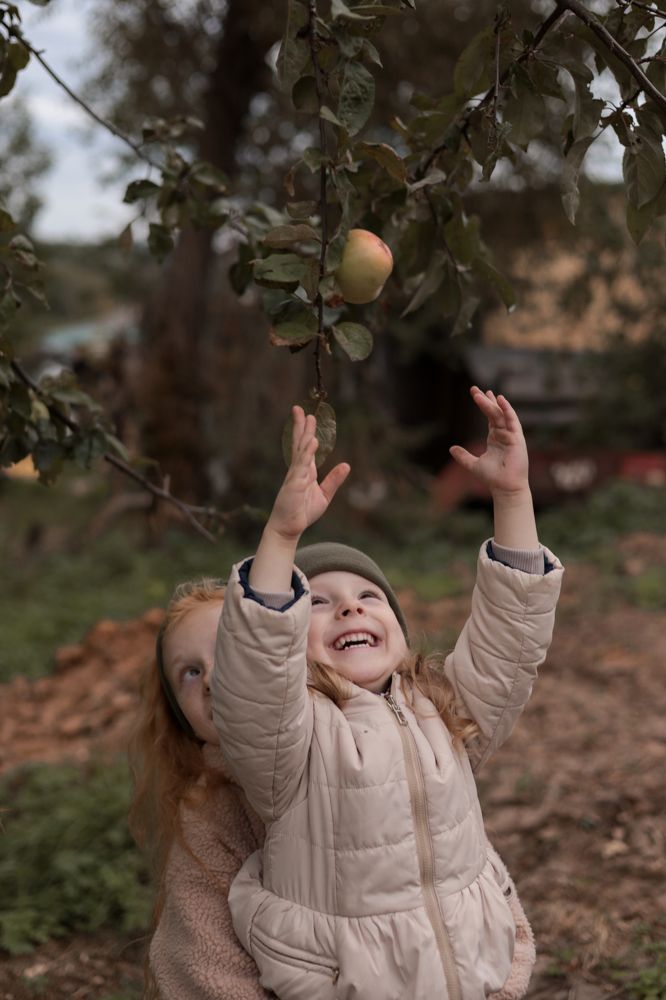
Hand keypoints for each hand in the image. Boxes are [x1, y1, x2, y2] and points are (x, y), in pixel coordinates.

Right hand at [267, 406, 349, 542]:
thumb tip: (346, 465)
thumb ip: (334, 480)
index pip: (304, 447)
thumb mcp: (324, 495)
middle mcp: (298, 470)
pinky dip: (307, 454)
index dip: (305, 431)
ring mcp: (295, 476)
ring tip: (309, 420)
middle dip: (300, 426)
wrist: (289, 528)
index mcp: (305, 471)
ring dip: (305, 435)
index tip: (307, 416)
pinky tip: (312, 443)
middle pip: (299, 444)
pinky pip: (301, 466)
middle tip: (299, 409)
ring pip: (300, 452)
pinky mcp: (294, 485)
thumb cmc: (303, 512)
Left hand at [449, 387, 529, 498]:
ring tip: (483, 393)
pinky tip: (501, 400)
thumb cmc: (492, 478)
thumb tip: (451, 449)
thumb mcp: (473, 464)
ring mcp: (511, 435)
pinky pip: (512, 421)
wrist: (504, 488)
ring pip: (501, 415)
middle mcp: (504, 434)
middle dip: (485, 400)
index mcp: (495, 438)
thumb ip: (463, 456)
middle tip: (475, 389)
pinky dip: (507, 410)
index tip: (476, 393)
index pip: (490, 417)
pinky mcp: (517, 439)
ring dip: (492, 404)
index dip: (483, 405)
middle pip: (494, 412)